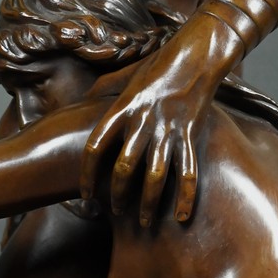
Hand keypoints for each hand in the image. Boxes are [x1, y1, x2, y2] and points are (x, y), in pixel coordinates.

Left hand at [81, 19, 235, 226]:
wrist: (195, 55)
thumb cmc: (156, 66)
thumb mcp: (124, 76)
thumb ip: (102, 91)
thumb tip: (81, 103)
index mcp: (123, 108)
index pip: (95, 147)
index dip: (87, 174)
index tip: (85, 194)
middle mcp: (144, 121)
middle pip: (124, 167)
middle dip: (117, 194)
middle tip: (115, 210)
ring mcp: (169, 130)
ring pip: (155, 175)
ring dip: (148, 203)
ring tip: (143, 222)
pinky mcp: (190, 135)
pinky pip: (188, 171)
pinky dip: (185, 196)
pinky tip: (180, 217)